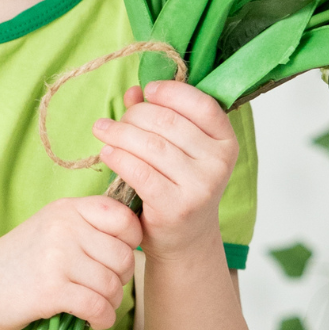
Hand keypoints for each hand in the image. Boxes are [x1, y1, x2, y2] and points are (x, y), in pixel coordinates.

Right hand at [0, 195, 141, 329]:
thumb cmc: (24, 256)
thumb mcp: (54, 225)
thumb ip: (89, 224)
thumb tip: (136, 236)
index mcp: (69, 208)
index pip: (123, 217)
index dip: (132, 240)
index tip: (120, 256)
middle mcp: (65, 227)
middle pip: (123, 255)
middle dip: (123, 277)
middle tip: (106, 286)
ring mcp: (57, 257)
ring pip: (112, 284)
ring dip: (111, 302)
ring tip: (98, 305)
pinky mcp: (50, 290)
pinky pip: (97, 306)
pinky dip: (102, 319)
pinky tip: (94, 320)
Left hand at [91, 81, 238, 261]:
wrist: (185, 239)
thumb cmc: (180, 185)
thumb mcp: (179, 148)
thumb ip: (160, 115)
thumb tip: (134, 91)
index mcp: (226, 142)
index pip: (202, 105)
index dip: (172, 91)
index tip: (148, 90)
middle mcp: (218, 163)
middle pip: (169, 122)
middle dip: (136, 114)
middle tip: (117, 119)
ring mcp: (200, 186)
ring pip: (151, 144)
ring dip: (120, 133)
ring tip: (102, 129)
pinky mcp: (176, 206)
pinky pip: (140, 171)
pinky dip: (119, 157)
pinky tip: (107, 152)